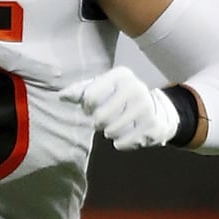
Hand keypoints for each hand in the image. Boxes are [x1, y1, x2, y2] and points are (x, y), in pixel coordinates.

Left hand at [61, 67, 178, 150]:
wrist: (157, 109)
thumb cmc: (119, 97)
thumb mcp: (101, 87)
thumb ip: (80, 91)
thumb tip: (61, 96)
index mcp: (121, 75)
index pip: (90, 97)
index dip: (87, 107)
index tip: (92, 107)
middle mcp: (136, 88)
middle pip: (100, 117)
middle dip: (98, 122)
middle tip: (103, 120)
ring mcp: (146, 107)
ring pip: (112, 131)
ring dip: (109, 133)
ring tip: (115, 126)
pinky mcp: (153, 126)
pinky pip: (123, 143)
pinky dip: (120, 143)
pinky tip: (126, 135)